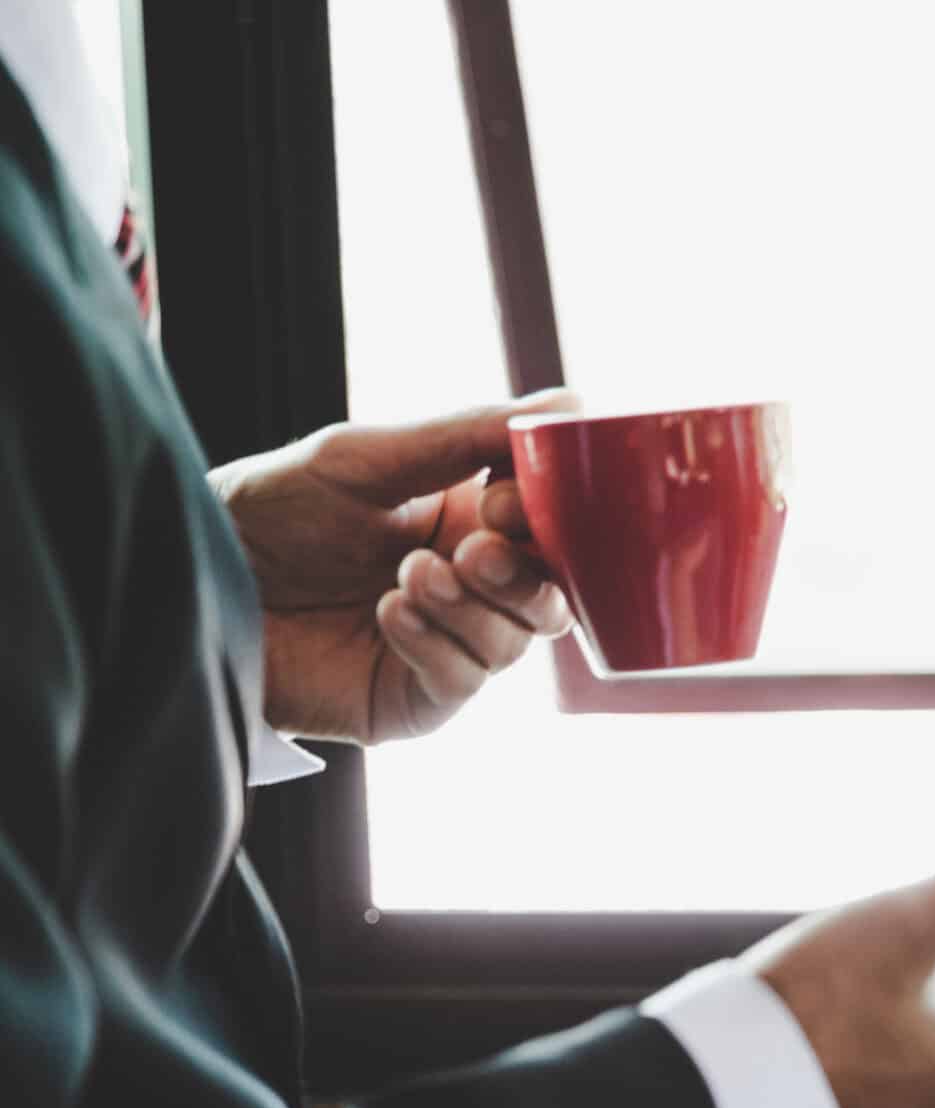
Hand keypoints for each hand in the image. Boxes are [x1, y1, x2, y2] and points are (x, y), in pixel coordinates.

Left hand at [213, 392, 577, 743]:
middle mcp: (473, 583)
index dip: (549, 516)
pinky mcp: (420, 698)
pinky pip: (466, 680)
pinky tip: (388, 614)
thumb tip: (564, 407)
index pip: (556, 522)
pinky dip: (437, 645)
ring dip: (471, 607)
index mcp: (473, 518)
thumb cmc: (271, 509)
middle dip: (524, 572)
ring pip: (520, 639)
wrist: (196, 581)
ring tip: (407, 578)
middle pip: (556, 590)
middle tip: (470, 552)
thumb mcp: (365, 458)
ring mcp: (452, 644)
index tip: (500, 499)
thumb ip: (464, 435)